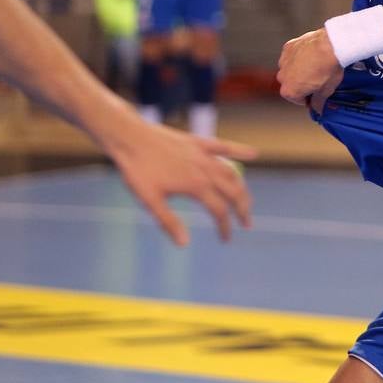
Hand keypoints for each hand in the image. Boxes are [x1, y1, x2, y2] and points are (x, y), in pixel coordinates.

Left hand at [108, 121, 256, 245]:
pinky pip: (225, 147)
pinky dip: (240, 151)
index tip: (226, 240)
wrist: (129, 137)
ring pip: (232, 173)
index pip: (219, 211)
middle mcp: (206, 170)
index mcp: (196, 186)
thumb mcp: (150, 200)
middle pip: (234, 192)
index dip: (225, 227)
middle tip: (247, 223)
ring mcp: (204, 154)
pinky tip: (253, 154)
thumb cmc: (137, 170)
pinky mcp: (199, 142)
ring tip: (245, 200)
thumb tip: (185, 245)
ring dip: (242, 188)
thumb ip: (169, 222)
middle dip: (243, 210)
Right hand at [277, 27, 342, 106]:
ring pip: (290, 70)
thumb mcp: (327, 91)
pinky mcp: (287, 48)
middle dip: (302, 84)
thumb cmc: (328, 67)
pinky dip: (299, 57)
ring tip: (316, 66)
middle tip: (318, 79)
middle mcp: (282, 77)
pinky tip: (312, 56)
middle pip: (292, 85)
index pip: (298, 100)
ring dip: (300, 70)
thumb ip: (319, 102)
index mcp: (290, 91)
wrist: (330, 45)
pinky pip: (291, 56)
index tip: (316, 94)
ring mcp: (283, 61)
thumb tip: (318, 107)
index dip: (309, 98)